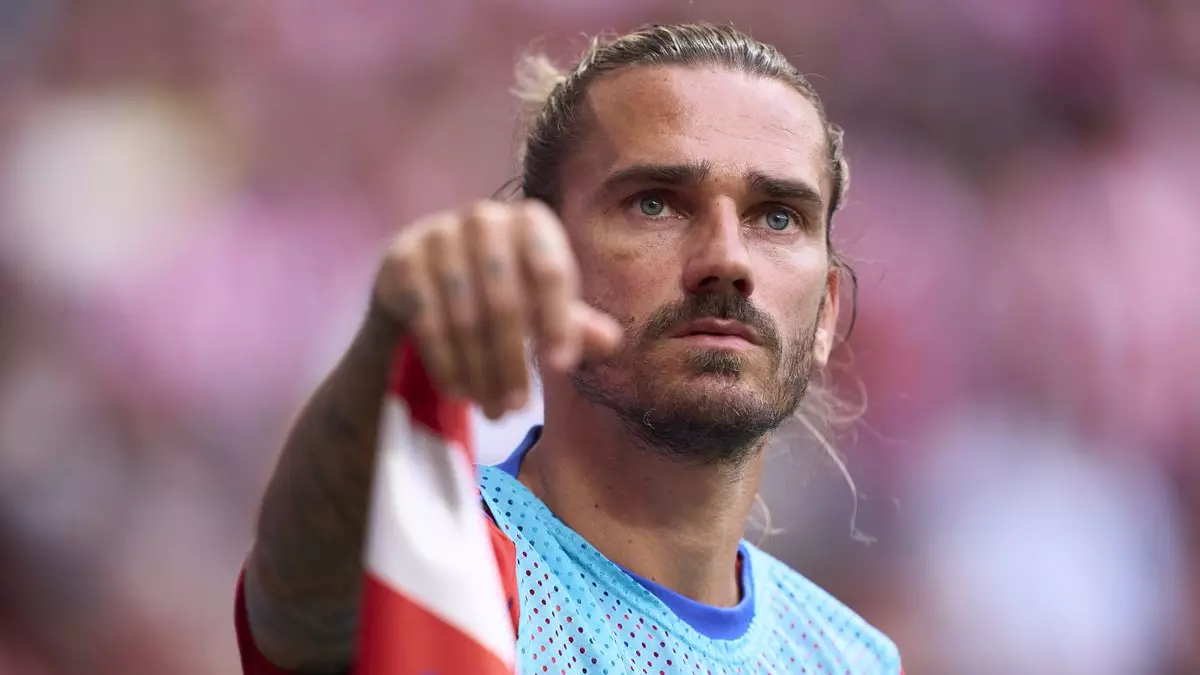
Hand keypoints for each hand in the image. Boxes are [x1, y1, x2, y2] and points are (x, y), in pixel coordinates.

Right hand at [372, 200, 622, 418]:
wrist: (426, 275)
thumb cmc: (502, 289)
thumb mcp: (542, 304)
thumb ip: (573, 322)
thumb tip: (610, 341)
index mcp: (530, 221)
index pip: (550, 272)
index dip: (558, 321)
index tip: (562, 367)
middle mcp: (483, 218)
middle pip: (504, 302)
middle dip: (512, 362)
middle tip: (517, 408)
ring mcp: (438, 235)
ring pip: (465, 318)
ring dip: (480, 373)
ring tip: (494, 409)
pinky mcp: (403, 260)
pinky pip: (428, 322)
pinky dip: (447, 365)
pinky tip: (461, 393)